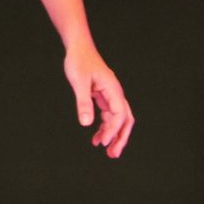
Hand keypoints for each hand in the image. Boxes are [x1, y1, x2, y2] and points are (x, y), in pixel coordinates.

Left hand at [62, 41, 133, 158]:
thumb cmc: (79, 61)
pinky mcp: (103, 96)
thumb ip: (83, 102)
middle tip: (113, 155)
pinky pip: (108, 116)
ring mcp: (110, 95)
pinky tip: (96, 138)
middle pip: (125, 119)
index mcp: (112, 89)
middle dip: (121, 137)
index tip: (103, 142)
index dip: (113, 129)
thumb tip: (87, 123)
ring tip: (107, 151)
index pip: (119, 114)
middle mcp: (115, 93)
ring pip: (117, 119)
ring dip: (113, 135)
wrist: (78, 48)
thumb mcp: (79, 82)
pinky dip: (104, 127)